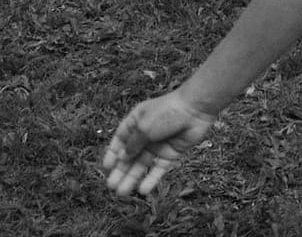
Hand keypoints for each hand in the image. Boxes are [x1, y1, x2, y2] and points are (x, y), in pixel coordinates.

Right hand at [101, 91, 217, 197]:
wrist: (195, 109)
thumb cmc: (166, 113)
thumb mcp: (144, 127)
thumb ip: (133, 144)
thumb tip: (122, 158)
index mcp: (135, 121)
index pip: (120, 140)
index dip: (113, 154)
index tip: (106, 168)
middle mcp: (145, 134)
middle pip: (130, 156)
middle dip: (120, 171)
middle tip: (111, 186)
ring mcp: (158, 145)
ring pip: (142, 165)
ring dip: (132, 178)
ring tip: (122, 193)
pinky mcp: (171, 154)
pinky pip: (159, 169)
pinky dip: (151, 179)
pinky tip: (143, 190)